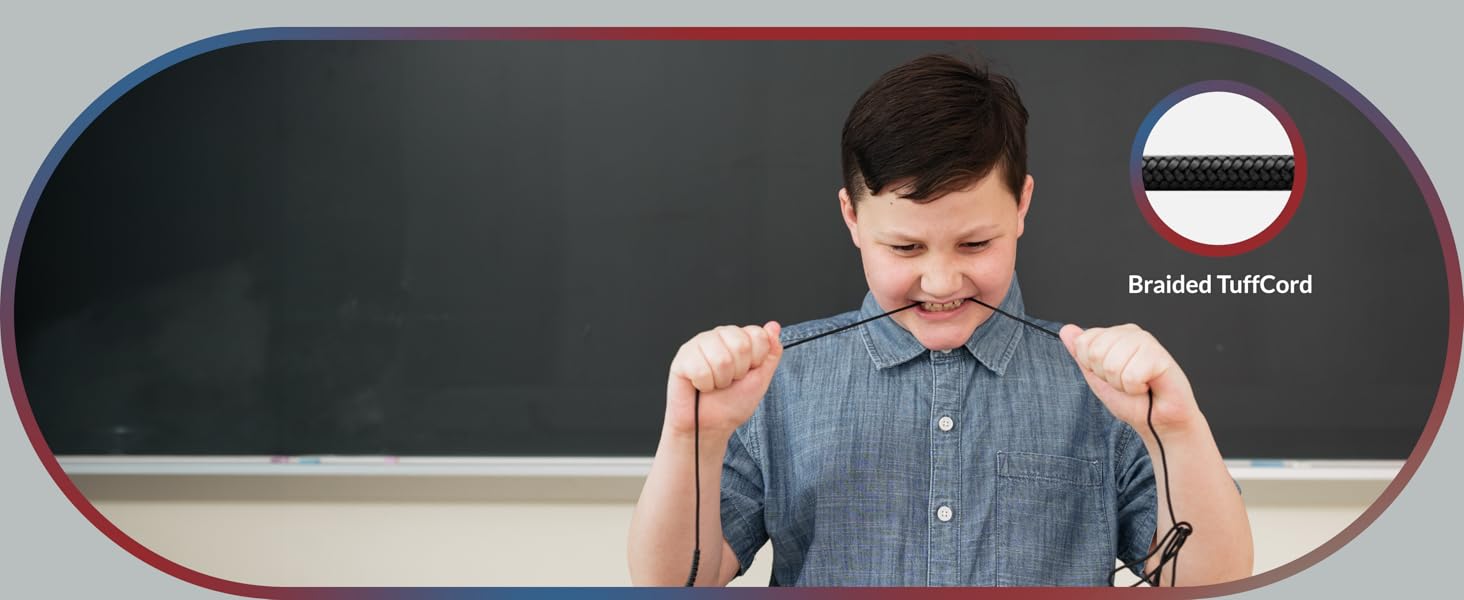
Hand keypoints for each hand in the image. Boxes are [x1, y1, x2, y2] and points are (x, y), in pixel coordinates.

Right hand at [665, 322, 782, 438]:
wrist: (709, 427)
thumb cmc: (732, 403)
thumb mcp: (760, 379)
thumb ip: (770, 353)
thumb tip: (773, 326)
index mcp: (738, 337)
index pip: (758, 335)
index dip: (756, 361)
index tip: (746, 373)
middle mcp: (718, 336)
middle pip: (740, 344)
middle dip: (738, 372)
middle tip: (729, 381)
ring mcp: (698, 344)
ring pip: (721, 359)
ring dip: (721, 381)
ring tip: (715, 384)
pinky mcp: (682, 358)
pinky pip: (700, 369)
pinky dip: (704, 385)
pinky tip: (701, 386)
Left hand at [1059, 323, 1200, 435]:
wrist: (1157, 421)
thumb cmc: (1131, 400)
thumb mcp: (1097, 377)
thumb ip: (1081, 354)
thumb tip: (1066, 330)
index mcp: (1115, 334)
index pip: (1084, 343)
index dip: (1093, 368)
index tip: (1111, 376)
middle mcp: (1131, 333)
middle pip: (1095, 353)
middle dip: (1107, 377)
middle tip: (1125, 382)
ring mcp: (1146, 341)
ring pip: (1112, 364)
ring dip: (1122, 384)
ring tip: (1137, 385)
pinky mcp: (1160, 356)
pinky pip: (1131, 375)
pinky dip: (1135, 389)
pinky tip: (1147, 386)